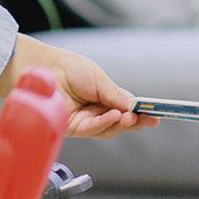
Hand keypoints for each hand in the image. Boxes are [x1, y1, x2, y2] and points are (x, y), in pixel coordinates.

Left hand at [0, 36, 152, 138]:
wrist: (43, 69)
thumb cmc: (69, 68)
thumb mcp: (98, 79)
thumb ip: (114, 95)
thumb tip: (134, 106)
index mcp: (101, 97)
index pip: (124, 109)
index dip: (139, 114)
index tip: (155, 116)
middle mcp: (93, 111)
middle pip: (118, 123)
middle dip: (134, 123)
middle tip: (149, 120)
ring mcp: (83, 121)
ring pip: (107, 129)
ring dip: (121, 123)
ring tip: (130, 116)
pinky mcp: (71, 127)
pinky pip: (92, 129)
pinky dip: (105, 123)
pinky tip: (114, 116)